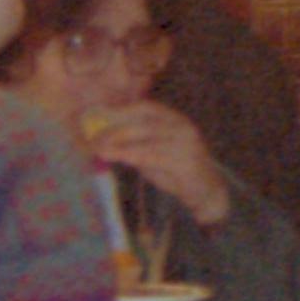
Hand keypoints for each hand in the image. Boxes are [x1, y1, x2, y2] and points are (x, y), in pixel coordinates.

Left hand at [81, 102, 230, 227]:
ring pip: (144, 136)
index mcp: (174, 119)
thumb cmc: (177, 172)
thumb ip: (135, 143)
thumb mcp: (154, 152)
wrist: (207, 192)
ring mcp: (184, 142)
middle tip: (92, 138)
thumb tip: (104, 138)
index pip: (145, 108)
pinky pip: (150, 154)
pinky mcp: (184, 160)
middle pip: (142, 120)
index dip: (120, 109)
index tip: (98, 114)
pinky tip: (112, 156)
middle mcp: (181, 126)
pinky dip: (127, 153)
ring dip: (117, 141)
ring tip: (97, 149)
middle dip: (114, 128)